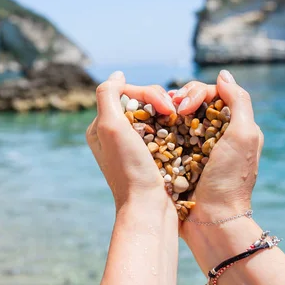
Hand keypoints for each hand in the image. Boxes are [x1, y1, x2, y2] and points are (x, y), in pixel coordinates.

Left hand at [86, 71, 176, 212]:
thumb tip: (117, 74)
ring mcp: (134, 146)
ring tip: (181, 119)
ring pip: (155, 114)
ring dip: (170, 113)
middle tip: (176, 112)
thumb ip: (108, 95)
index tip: (166, 106)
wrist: (149, 209)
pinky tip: (183, 128)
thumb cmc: (130, 169)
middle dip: (160, 101)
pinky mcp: (152, 156)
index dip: (149, 93)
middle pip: (141, 101)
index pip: (127, 92)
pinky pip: (164, 131)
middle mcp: (115, 135)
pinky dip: (174, 126)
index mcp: (101, 127)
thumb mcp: (110, 128)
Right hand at [171, 70, 263, 225]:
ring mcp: (192, 148)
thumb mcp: (243, 136)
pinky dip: (157, 130)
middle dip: (179, 100)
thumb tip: (222, 75)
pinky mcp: (176, 162)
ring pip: (175, 118)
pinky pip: (165, 138)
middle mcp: (211, 135)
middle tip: (169, 110)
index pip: (211, 94)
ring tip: (157, 117)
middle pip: (192, 103)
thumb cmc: (230, 179)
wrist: (212, 221)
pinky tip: (149, 129)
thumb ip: (239, 101)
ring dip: (165, 113)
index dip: (195, 93)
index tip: (185, 106)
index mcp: (231, 127)